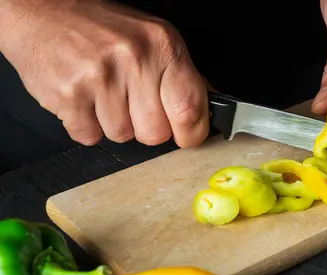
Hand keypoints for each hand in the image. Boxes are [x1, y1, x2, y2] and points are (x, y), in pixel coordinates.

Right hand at [0, 0, 211, 146]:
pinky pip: (90, 137)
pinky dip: (86, 126)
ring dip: (113, 123)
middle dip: (145, 127)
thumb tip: (213, 106)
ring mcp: (99, 77)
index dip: (191, 133)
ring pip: (122, 137)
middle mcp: (134, 58)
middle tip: (131, 102)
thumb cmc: (99, 27)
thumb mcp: (153, 39)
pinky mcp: (69, 95)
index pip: (191, 109)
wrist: (40, 11)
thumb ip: (184, 76)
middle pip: (156, 134)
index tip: (187, 135)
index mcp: (162, 46)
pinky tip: (84, 99)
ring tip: (102, 93)